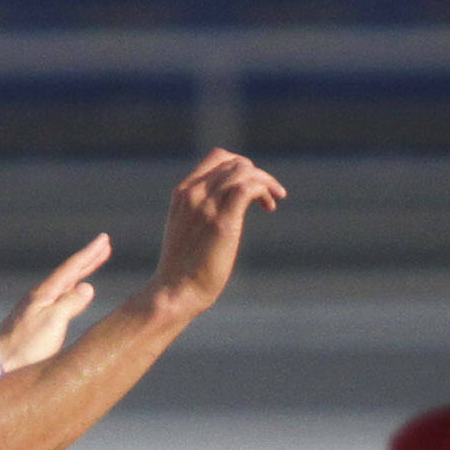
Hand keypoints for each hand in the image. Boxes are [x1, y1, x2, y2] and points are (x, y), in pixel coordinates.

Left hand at [0, 236, 110, 370]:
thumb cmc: (25, 348)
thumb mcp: (52, 324)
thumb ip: (70, 304)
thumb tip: (88, 287)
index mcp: (44, 294)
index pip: (71, 268)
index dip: (89, 254)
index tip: (104, 239)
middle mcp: (39, 297)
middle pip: (68, 273)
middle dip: (88, 259)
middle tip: (105, 245)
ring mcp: (36, 309)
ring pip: (64, 284)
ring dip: (80, 272)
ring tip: (94, 263)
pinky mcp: (35, 322)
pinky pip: (59, 297)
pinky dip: (72, 288)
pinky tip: (72, 293)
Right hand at [148, 151, 286, 321]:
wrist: (176, 291)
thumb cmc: (183, 270)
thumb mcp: (188, 231)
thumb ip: (202, 213)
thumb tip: (228, 212)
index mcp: (183, 193)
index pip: (217, 158)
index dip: (241, 166)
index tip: (251, 185)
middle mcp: (193, 193)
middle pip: (234, 162)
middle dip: (257, 174)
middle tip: (269, 196)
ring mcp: (206, 205)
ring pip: (243, 171)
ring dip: (265, 181)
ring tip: (274, 201)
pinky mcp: (221, 221)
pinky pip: (248, 188)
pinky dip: (264, 190)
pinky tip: (269, 207)